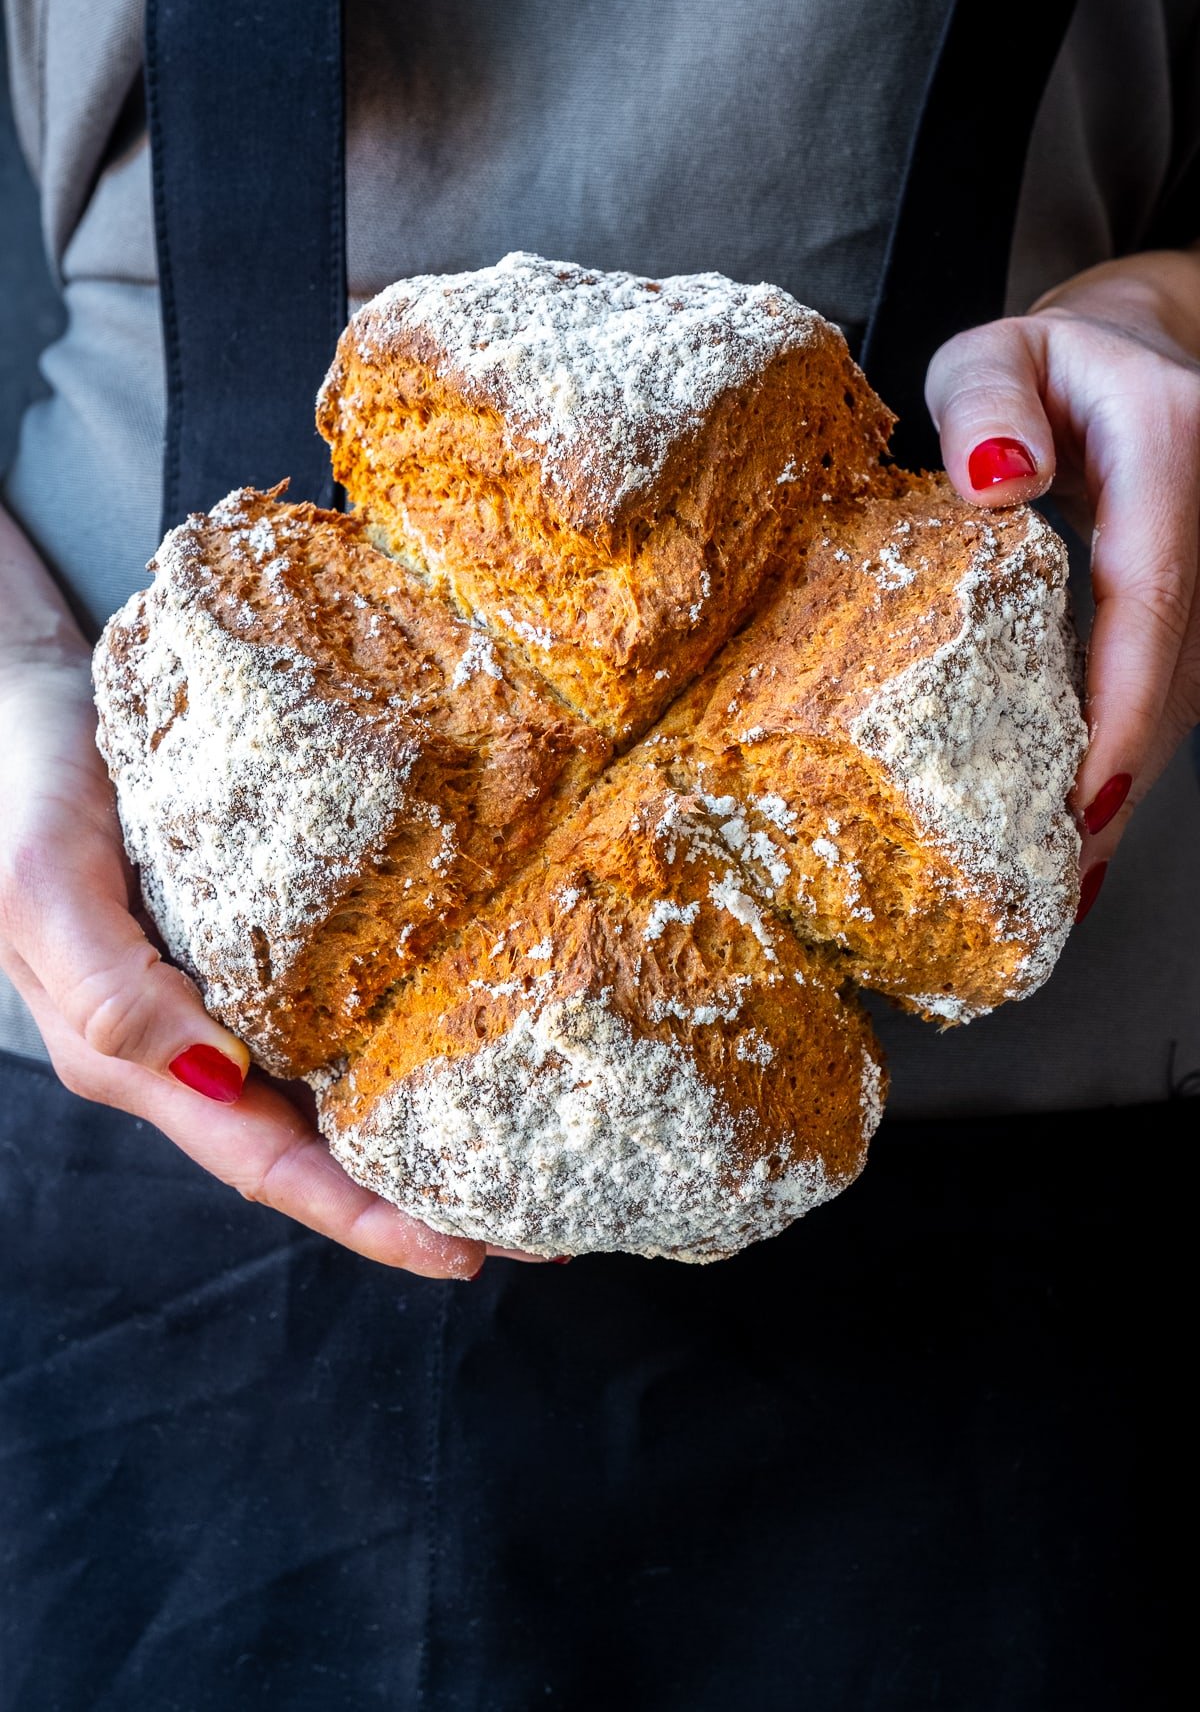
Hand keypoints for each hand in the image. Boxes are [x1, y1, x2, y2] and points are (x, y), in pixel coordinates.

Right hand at [0, 511, 488, 1276]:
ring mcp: (223, 992)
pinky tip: (465, 1030)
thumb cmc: (14, 790)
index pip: (264, 1165)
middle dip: (419, 1196)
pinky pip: (335, 1003)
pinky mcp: (249, 934)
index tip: (461, 1254)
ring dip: (422, 1127)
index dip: (360, 1219)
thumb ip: (109, 990)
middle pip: (315, 1147)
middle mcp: (191, 1044)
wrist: (15, 701)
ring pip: (333, 1087)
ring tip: (527, 1146)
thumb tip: (217, 1071)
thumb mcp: (40, 888)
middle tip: (535, 1225)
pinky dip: (400, 1034)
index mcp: (139, 1059)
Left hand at [926, 247, 1199, 908]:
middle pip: (1179, 667)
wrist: (1129, 354)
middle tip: (1063, 880)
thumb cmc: (1047, 364)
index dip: (1126, 707)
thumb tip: (994, 481)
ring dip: (1130, 779)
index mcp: (1169, 444)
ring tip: (1069, 871)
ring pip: (1187, 690)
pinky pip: (1176, 683)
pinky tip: (1088, 808)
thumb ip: (982, 399)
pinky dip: (1132, 748)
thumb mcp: (992, 353)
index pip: (1153, 595)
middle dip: (1124, 780)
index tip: (1091, 801)